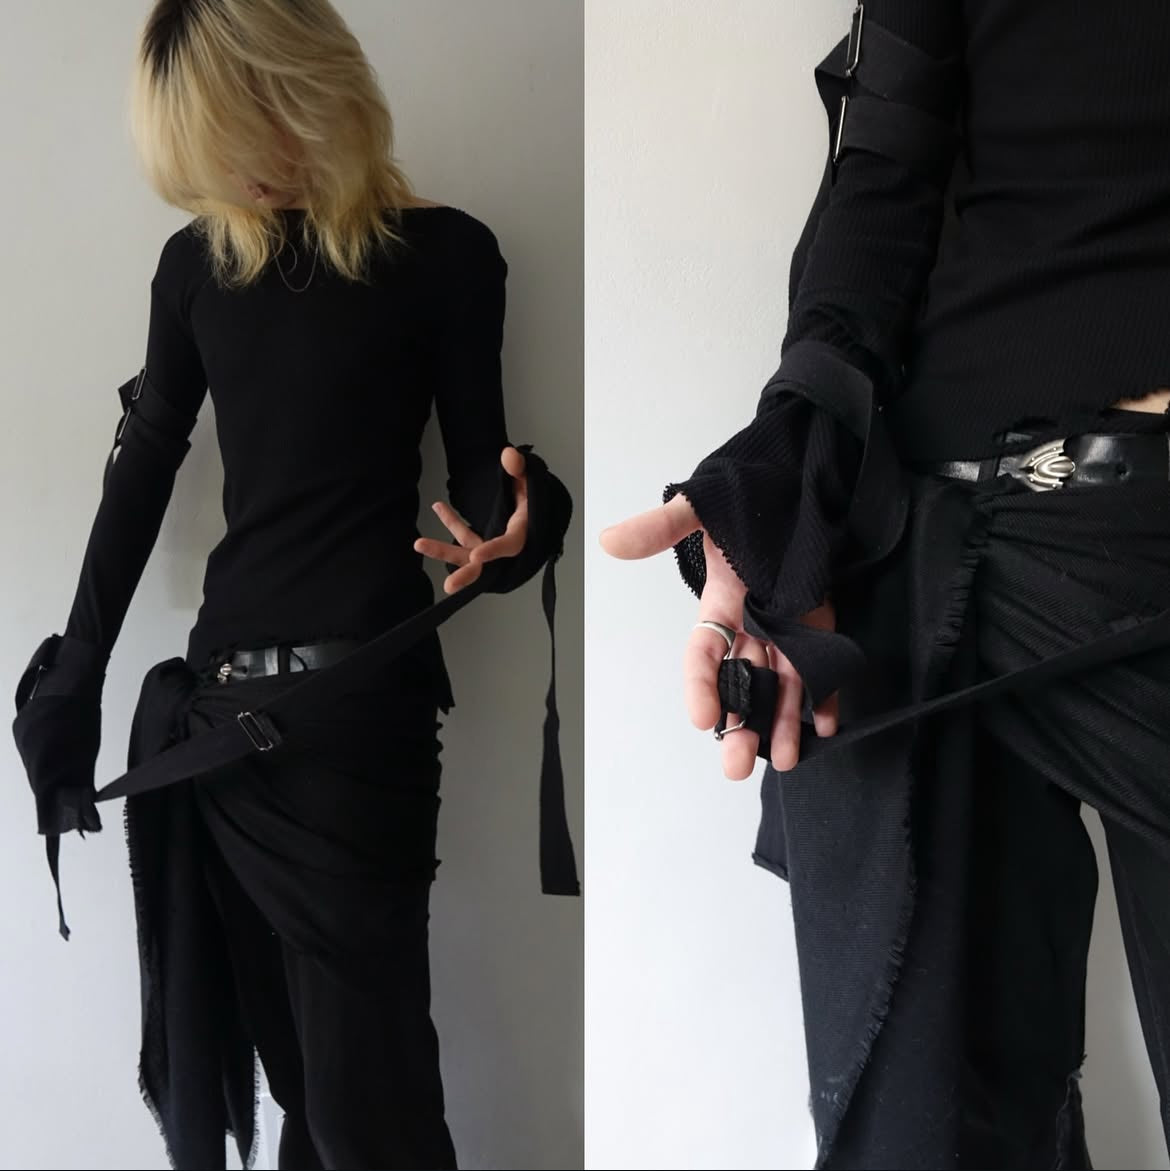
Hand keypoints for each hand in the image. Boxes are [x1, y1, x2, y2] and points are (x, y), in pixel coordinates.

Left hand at [414, 446, 528, 593]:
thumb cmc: (536, 497)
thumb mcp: (531, 480)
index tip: (476, 555)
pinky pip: (464, 537)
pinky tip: (438, 507)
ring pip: (467, 552)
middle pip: (486, 566)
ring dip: (443, 551)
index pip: (509, 546)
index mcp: (522, 532)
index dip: (494, 552)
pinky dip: (451, 523)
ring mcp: (491, 546)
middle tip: (449, 586)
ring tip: (419, 544)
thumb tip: (508, 455)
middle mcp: (505, 546)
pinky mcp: (481, 543)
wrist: (539, 511)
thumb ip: (521, 468)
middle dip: (466, 575)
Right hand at [600, 493, 839, 777]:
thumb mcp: (701, 507)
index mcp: (721, 602)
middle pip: (742, 682)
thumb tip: (609, 541)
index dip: (702, 685)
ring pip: (782, 685)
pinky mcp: (819, 622)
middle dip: (739, 723)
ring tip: (783, 761)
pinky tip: (827, 725)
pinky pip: (823, 665)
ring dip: (782, 723)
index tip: (703, 719)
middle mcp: (752, 623)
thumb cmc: (749, 492)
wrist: (797, 478)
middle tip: (734, 765)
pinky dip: (826, 695)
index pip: (705, 652)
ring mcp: (788, 625)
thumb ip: (661, 527)